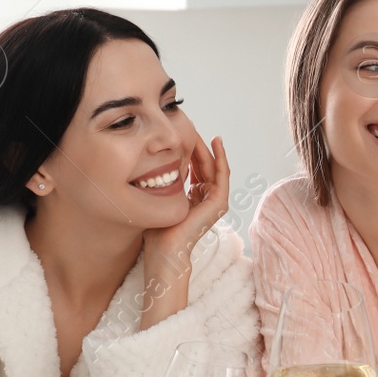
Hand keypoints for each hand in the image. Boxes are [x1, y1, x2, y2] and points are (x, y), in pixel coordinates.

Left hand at [144, 133, 230, 269]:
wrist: (164, 248)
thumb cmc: (157, 228)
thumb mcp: (159, 196)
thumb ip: (164, 179)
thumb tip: (154, 159)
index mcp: (194, 197)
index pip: (195, 167)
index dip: (189, 149)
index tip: (180, 134)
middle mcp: (207, 198)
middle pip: (205, 164)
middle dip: (198, 146)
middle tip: (190, 128)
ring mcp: (216, 200)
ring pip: (214, 166)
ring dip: (209, 148)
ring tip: (202, 132)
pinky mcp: (219, 202)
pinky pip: (223, 174)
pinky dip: (221, 157)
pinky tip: (215, 142)